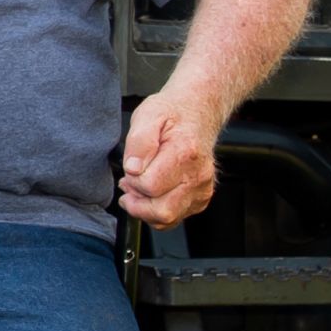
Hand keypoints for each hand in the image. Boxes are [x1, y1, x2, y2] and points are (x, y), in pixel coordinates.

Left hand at [120, 80, 222, 225]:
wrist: (198, 111)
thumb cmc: (173, 112)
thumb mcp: (148, 114)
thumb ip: (139, 142)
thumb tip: (132, 168)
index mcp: (185, 153)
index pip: (150, 186)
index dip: (133, 180)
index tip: (132, 167)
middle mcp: (198, 175)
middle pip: (161, 210)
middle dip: (136, 202)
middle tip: (128, 183)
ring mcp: (202, 189)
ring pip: (167, 219)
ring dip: (145, 209)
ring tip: (138, 188)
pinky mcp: (201, 198)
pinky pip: (174, 218)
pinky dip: (157, 211)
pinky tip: (152, 193)